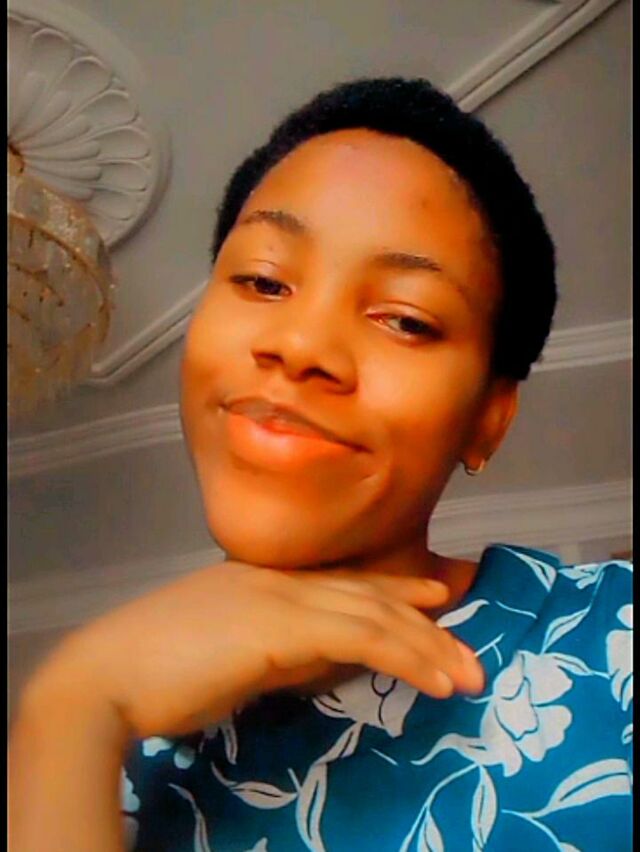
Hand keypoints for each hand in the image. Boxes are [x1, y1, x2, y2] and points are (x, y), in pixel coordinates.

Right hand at [31, 560, 483, 740]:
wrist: (111, 674)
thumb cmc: (160, 671)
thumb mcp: (233, 657)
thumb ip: (280, 651)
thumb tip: (323, 660)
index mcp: (266, 581)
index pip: (345, 581)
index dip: (396, 585)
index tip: (437, 592)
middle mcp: (281, 579)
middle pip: (370, 594)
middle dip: (426, 618)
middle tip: (468, 642)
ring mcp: (283, 596)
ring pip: (375, 613)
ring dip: (430, 645)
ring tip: (470, 673)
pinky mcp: (284, 625)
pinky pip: (362, 638)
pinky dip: (406, 655)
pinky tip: (437, 680)